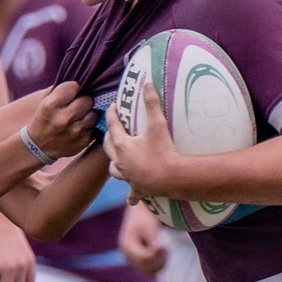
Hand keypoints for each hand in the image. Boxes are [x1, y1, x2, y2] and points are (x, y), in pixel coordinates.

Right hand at [26, 81, 96, 159]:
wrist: (39, 147)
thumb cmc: (43, 119)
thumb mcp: (44, 102)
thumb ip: (60, 89)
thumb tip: (79, 80)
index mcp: (51, 106)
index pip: (73, 86)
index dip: (73, 89)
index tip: (70, 93)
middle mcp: (64, 118)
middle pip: (87, 99)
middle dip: (83, 100)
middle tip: (77, 105)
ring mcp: (75, 131)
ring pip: (94, 113)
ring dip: (88, 113)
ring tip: (80, 116)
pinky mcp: (84, 141)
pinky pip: (95, 126)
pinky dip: (90, 125)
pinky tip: (80, 126)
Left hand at [103, 81, 178, 196]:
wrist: (172, 178)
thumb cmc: (164, 151)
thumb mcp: (158, 124)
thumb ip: (152, 103)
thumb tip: (147, 83)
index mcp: (122, 146)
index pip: (112, 126)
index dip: (111, 114)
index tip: (112, 106)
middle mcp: (121, 162)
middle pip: (109, 147)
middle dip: (109, 136)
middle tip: (113, 129)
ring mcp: (128, 177)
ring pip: (114, 170)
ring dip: (114, 162)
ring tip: (118, 158)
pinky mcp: (138, 189)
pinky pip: (131, 194)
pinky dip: (131, 194)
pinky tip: (131, 197)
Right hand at [119, 202, 166, 273]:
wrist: (139, 215)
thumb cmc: (144, 218)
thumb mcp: (149, 226)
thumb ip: (154, 239)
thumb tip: (159, 249)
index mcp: (127, 245)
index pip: (143, 258)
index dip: (156, 255)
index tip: (164, 246)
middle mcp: (127, 255)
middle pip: (145, 266)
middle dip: (158, 259)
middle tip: (166, 248)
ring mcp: (132, 260)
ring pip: (149, 271)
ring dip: (160, 263)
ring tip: (165, 249)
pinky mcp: (138, 263)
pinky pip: (150, 270)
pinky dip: (159, 264)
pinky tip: (163, 253)